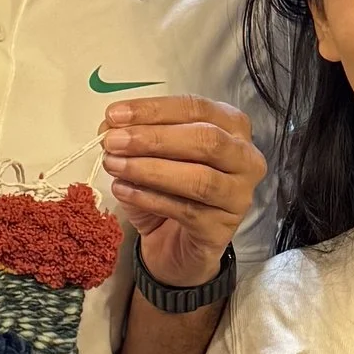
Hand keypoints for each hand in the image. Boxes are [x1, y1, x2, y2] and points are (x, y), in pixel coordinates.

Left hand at [100, 97, 265, 290]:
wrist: (176, 244)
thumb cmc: (170, 190)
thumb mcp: (150, 156)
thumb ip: (133, 136)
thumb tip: (109, 126)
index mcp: (231, 127)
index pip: (196, 108)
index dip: (154, 110)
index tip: (114, 115)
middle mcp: (244, 158)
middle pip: (205, 140)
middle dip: (154, 139)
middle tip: (113, 142)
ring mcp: (238, 195)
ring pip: (200, 178)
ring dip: (151, 170)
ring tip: (114, 166)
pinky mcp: (222, 228)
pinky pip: (187, 210)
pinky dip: (150, 198)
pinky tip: (123, 190)